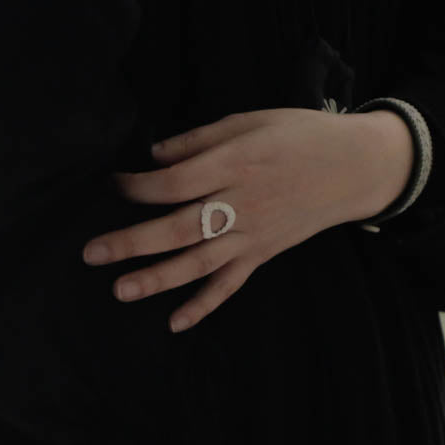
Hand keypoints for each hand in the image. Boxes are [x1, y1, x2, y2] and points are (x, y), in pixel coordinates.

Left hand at [81, 107, 412, 332]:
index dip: (138, 187)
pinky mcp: (260, 255)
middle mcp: (240, 205)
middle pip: (177, 228)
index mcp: (235, 165)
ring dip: (157, 279)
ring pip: (197, 263)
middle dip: (132, 242)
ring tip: (120, 291)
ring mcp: (250, 236)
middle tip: (92, 253)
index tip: (115, 185)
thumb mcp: (250, 120)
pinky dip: (203, 307)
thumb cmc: (300, 136)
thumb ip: (199, 140)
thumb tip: (154, 157)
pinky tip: (175, 324)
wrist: (352, 169)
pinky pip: (228, 286)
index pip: (175, 184)